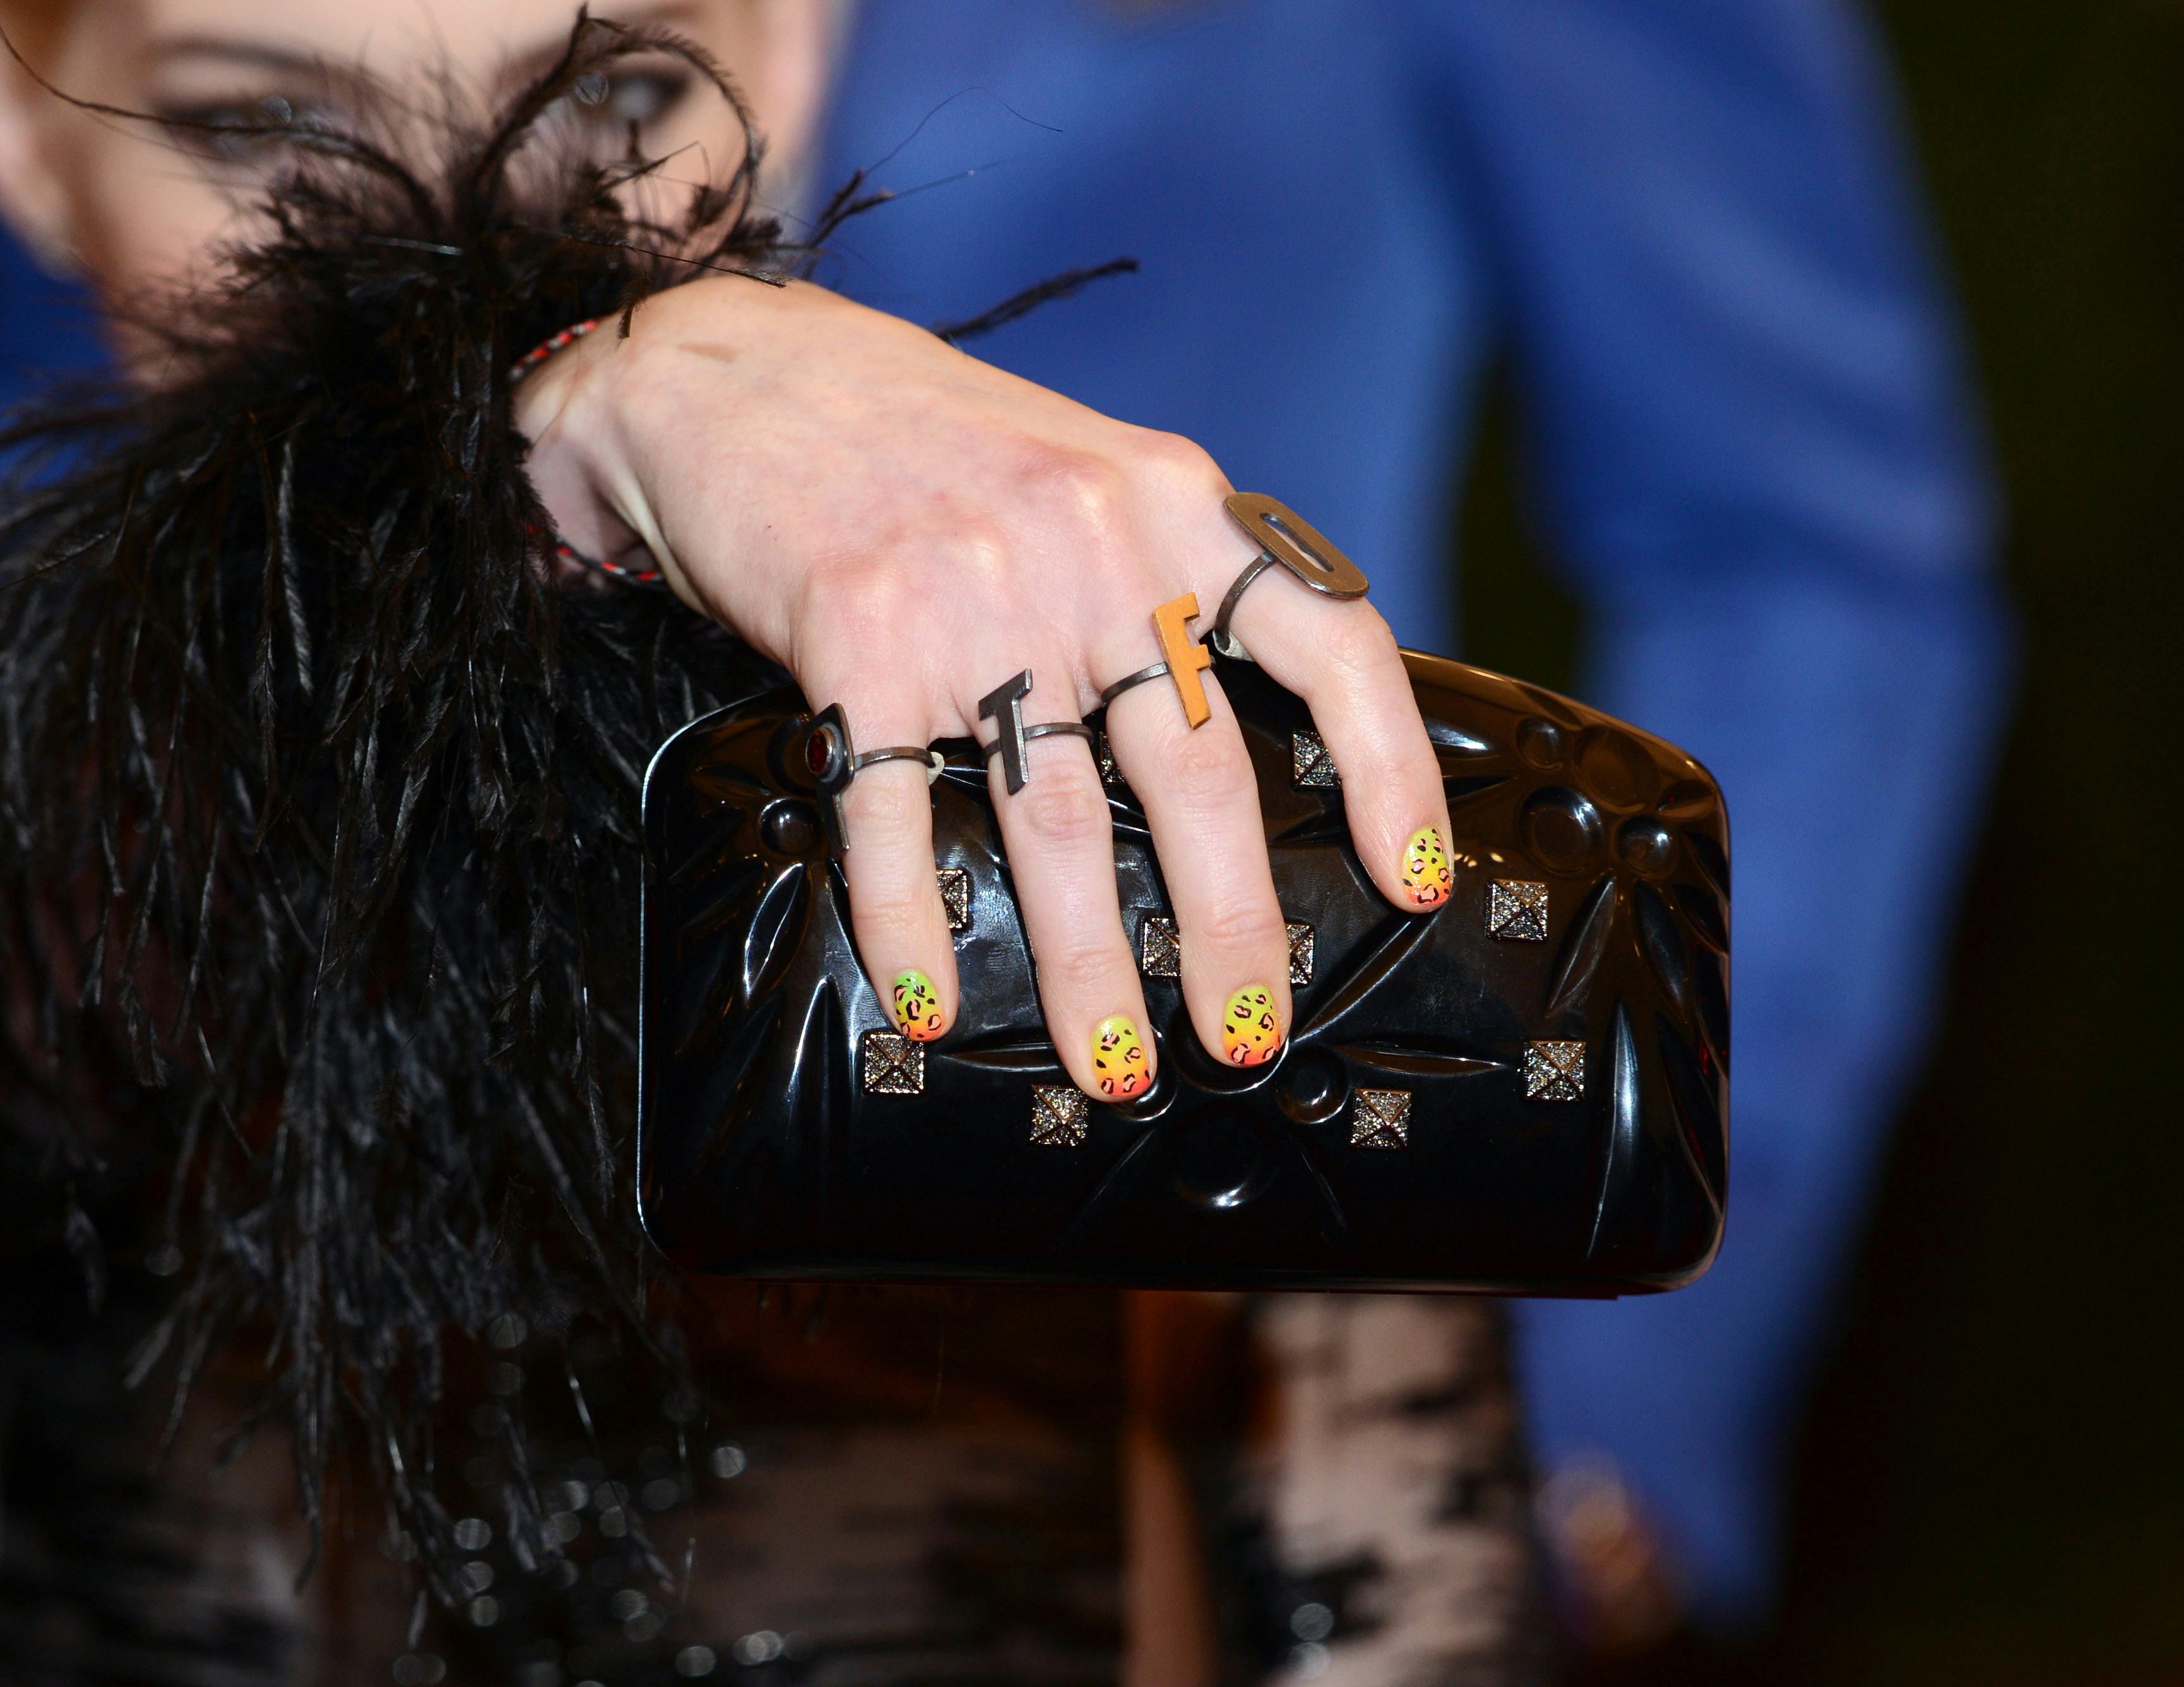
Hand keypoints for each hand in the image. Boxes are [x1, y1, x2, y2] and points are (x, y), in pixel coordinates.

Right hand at [517, 276, 1454, 1098]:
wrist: (748, 368)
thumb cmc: (935, 441)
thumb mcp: (1097, 475)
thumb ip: (1179, 579)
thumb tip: (1263, 737)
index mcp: (1175, 503)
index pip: (1329, 642)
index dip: (1391, 771)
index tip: (1413, 879)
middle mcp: (1091, 545)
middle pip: (1196, 773)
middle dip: (1231, 927)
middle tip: (1246, 1032)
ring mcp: (973, 593)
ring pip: (1055, 818)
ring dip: (1086, 964)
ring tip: (1110, 1064)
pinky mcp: (856, 635)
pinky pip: (894, 812)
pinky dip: (911, 923)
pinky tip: (929, 1002)